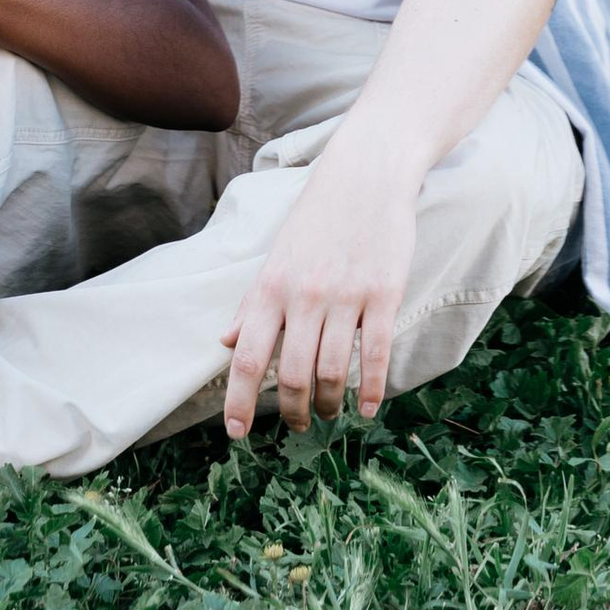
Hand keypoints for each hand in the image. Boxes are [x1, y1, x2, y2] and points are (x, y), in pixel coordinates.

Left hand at [221, 173, 417, 434]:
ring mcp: (345, 296)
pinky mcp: (384, 294)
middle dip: (291, 411)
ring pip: (332, 371)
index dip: (237, 400)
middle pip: (290, 374)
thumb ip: (252, 304)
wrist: (366, 175)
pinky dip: (370, 390)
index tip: (236, 434)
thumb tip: (225, 343)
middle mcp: (304, 296)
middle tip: (297, 425)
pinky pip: (376, 354)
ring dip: (329, 404)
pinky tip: (367, 409)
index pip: (246, 356)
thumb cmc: (317, 218)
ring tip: (329, 413)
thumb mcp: (276, 257)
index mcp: (271, 287)